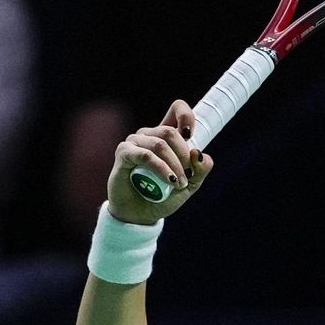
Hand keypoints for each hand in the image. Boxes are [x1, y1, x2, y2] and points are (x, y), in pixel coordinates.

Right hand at [104, 100, 214, 225]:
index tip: (191, 134)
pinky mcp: (124, 153)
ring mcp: (134, 142)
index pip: (176, 109)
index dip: (186, 116)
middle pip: (171, 132)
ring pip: (160, 144)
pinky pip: (146, 155)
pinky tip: (169, 180)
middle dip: (184, 155)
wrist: (141, 215)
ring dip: (175, 166)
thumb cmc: (163, 196)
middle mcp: (149, 134)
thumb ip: (200, 169)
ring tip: (179, 184)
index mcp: (165, 136)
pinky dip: (161, 168)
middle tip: (188, 177)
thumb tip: (199, 153)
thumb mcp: (190, 184)